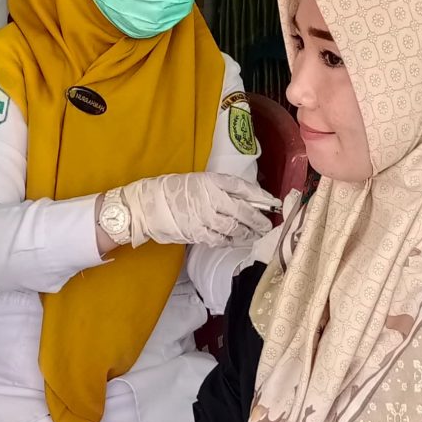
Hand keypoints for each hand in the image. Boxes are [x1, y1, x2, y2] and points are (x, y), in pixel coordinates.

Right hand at [117, 172, 278, 248]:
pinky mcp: (197, 233)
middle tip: (268, 226)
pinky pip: (220, 239)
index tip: (274, 203)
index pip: (243, 188)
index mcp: (211, 181)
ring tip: (255, 235)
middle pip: (244, 211)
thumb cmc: (174, 190)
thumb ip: (221, 189)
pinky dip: (230, 241)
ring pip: (235, 228)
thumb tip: (247, 201)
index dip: (261, 197)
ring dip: (248, 234)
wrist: (148, 205)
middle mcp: (211, 198)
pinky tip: (236, 240)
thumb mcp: (199, 181)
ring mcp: (204, 217)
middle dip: (259, 220)